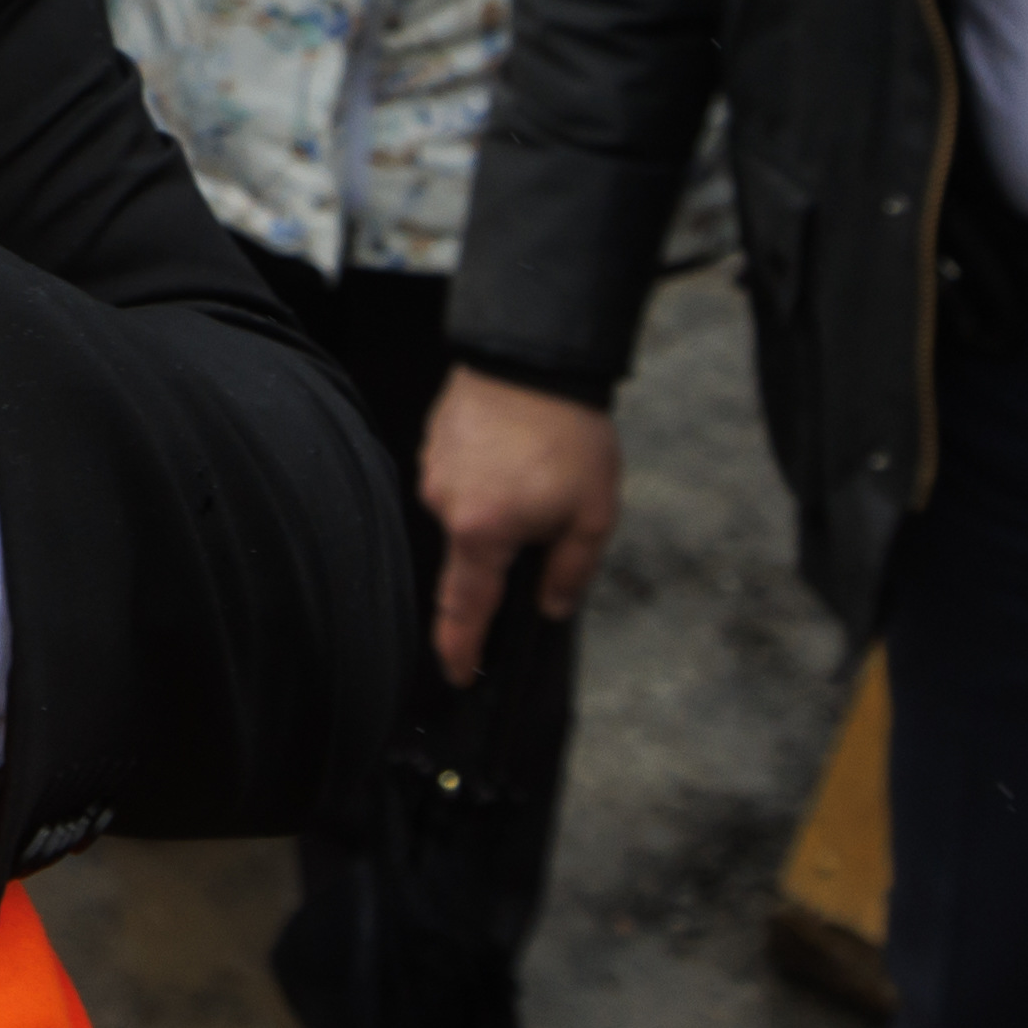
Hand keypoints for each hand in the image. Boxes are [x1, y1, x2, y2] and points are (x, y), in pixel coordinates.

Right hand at [424, 371, 620, 683]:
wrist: (533, 352)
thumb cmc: (567, 433)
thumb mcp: (593, 513)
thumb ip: (571, 572)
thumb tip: (552, 606)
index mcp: (482, 533)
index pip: (465, 609)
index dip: (461, 649)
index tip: (458, 675)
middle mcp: (445, 506)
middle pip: (476, 552)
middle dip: (510, 545)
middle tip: (552, 510)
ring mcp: (434, 470)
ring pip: (470, 511)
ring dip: (501, 505)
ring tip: (540, 467)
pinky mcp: (434, 440)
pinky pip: (462, 476)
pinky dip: (489, 474)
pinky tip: (518, 448)